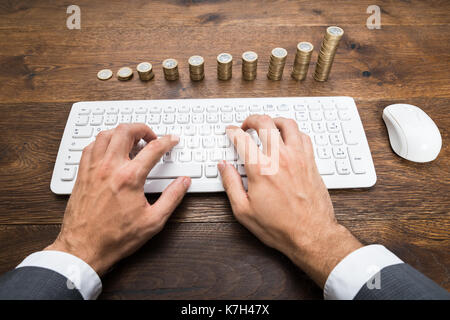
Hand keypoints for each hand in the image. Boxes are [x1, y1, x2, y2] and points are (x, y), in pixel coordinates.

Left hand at [46, 124, 190, 275]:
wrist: (84, 249)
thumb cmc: (115, 238)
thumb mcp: (153, 221)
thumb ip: (172, 198)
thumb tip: (183, 182)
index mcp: (129, 178)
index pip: (153, 148)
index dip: (167, 141)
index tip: (172, 140)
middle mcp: (109, 168)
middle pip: (126, 131)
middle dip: (142, 129)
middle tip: (151, 137)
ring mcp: (92, 169)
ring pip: (106, 134)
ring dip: (121, 132)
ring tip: (132, 140)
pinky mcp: (81, 174)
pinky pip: (91, 146)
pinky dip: (103, 141)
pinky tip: (109, 149)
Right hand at [219, 115, 361, 286]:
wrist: (311, 235)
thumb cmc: (279, 226)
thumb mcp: (244, 210)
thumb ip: (230, 184)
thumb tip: (224, 166)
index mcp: (261, 169)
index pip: (242, 139)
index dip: (232, 132)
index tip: (230, 132)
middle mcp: (280, 158)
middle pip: (265, 123)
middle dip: (251, 119)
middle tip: (246, 125)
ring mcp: (298, 157)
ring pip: (287, 124)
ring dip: (274, 120)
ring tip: (267, 126)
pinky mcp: (311, 162)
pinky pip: (303, 136)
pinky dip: (293, 132)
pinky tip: (287, 138)